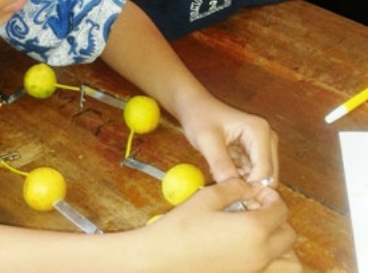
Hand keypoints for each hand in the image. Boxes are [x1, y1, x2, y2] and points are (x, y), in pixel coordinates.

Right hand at [147, 179, 297, 272]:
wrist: (162, 259)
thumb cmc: (180, 229)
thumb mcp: (206, 199)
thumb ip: (232, 188)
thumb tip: (246, 187)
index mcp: (253, 229)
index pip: (280, 210)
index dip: (271, 198)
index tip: (257, 193)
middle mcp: (261, 253)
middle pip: (289, 235)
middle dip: (278, 219)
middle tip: (257, 210)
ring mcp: (255, 270)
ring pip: (289, 261)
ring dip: (282, 245)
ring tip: (261, 234)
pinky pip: (272, 271)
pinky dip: (272, 262)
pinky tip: (250, 250)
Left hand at [175, 94, 278, 184]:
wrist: (195, 107)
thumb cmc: (199, 116)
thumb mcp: (205, 140)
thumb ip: (219, 163)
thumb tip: (232, 189)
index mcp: (259, 131)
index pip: (265, 170)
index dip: (251, 187)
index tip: (232, 197)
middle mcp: (267, 138)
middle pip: (268, 176)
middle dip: (248, 186)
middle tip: (224, 190)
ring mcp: (263, 146)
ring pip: (261, 177)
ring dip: (242, 182)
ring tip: (219, 174)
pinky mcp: (255, 152)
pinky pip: (252, 174)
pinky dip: (238, 177)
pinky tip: (221, 170)